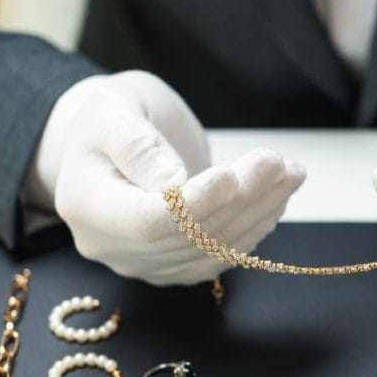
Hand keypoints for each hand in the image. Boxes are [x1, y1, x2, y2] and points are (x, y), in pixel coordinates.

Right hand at [30, 71, 305, 284]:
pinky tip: (277, 198)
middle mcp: (112, 246)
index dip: (194, 205)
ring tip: (291, 172)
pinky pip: (220, 256)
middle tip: (280, 163)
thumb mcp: (114, 110)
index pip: (145, 221)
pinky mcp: (174, 266)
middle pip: (187, 237)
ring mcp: (145, 263)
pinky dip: (255, 228)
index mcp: (85, 204)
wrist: (110, 142)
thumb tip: (176, 185)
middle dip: (241, 200)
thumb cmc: (110, 117)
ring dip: (259, 213)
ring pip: (212, 249)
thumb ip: (139, 146)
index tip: (231, 175)